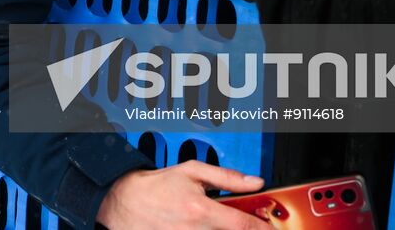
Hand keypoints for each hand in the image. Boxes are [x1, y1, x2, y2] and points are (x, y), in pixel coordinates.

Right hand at [96, 162, 267, 229]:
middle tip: (242, 223)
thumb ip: (227, 177)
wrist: (125, 201)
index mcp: (200, 210)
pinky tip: (202, 227)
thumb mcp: (192, 171)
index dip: (262, 228)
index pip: (242, 225)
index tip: (270, 228)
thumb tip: (255, 182)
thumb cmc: (157, 185)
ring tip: (212, 222)